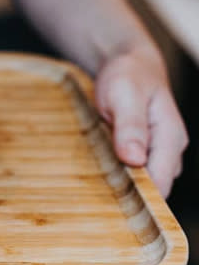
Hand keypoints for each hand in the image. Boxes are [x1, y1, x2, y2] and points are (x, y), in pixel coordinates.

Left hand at [95, 47, 188, 196]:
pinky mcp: (142, 153)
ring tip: (93, 180)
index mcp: (170, 138)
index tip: (111, 201)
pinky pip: (131, 172)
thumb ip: (130, 126)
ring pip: (141, 182)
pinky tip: (97, 170)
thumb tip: (135, 159)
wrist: (128, 63)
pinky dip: (115, 173)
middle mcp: (168, 151)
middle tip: (94, 192)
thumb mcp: (124, 94)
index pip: (161, 182)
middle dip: (126, 193)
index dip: (139, 197)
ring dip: (119, 184)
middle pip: (152, 188)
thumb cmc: (127, 75)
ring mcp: (156, 153)